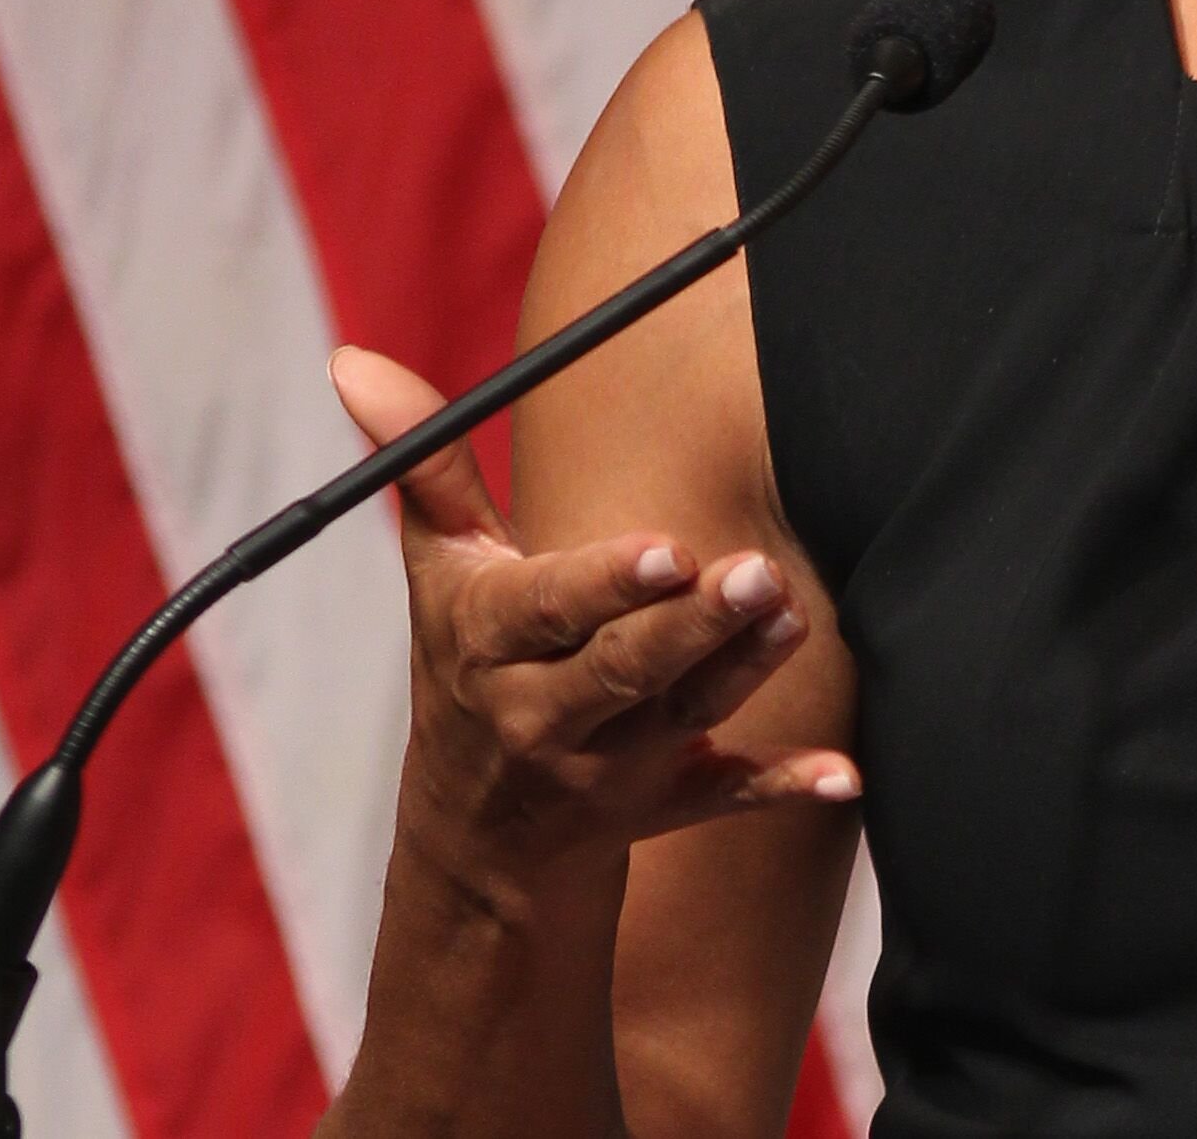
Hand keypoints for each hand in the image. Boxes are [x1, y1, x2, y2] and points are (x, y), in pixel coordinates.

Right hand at [330, 345, 857, 894]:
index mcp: (492, 645)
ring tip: (796, 613)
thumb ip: (425, 467)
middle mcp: (546, 713)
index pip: (549, 611)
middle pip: (625, 669)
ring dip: (744, 671)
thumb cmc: (468, 663)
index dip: (606, 583)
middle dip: (691, 625)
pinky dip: (782, 787)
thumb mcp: (439, 571)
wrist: (471, 838)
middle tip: (760, 572)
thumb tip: (355, 359)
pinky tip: (842, 774)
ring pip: (683, 717)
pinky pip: (725, 799)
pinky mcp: (661, 807)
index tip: (667, 549)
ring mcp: (607, 769)